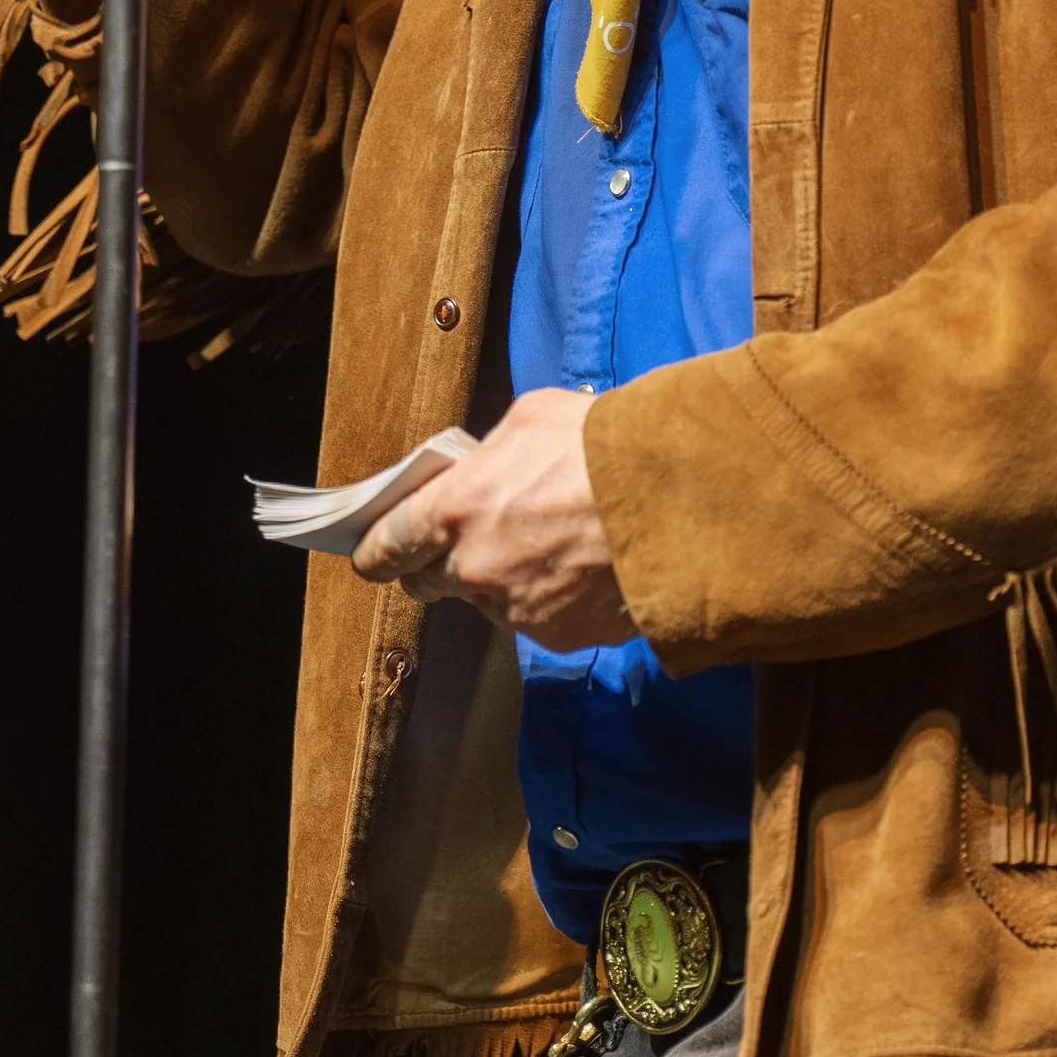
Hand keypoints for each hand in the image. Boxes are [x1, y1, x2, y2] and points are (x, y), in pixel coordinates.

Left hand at [353, 389, 633, 648]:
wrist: (682, 500)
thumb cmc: (606, 446)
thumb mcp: (530, 420)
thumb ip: (487, 456)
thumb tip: (475, 471)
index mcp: (456, 509)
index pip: (387, 545)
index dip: (376, 551)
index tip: (373, 554)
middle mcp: (475, 568)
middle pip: (428, 582)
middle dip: (439, 564)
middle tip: (471, 541)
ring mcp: (516, 609)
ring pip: (487, 601)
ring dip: (503, 579)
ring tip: (551, 544)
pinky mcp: (558, 635)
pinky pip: (537, 619)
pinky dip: (550, 599)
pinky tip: (582, 567)